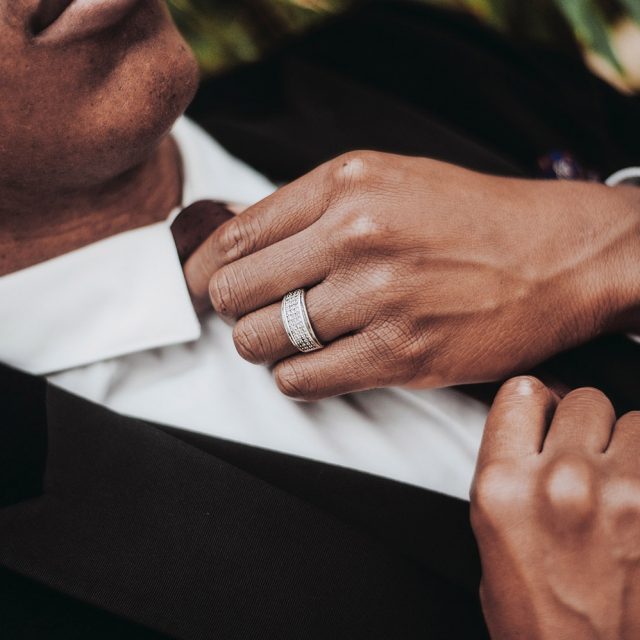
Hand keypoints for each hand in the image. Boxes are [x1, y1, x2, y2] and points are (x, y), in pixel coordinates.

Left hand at [185, 151, 639, 399]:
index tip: (196, 284)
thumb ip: (313, 206)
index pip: (236, 234)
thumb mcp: (388, 179)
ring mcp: (378, 299)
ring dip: (260, 346)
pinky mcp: (400, 356)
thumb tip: (240, 244)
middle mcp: (357, 236)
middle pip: (235, 290)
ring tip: (282, 339)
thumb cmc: (470, 218)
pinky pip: (303, 378)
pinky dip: (294, 377)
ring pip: (262, 340)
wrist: (555, 257)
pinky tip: (311, 364)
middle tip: (244, 314)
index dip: (202, 266)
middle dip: (229, 309)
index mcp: (347, 182)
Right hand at [471, 377, 639, 639]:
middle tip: (586, 463)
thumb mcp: (492, 539)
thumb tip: (537, 426)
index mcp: (502, 488)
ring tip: (623, 488)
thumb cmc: (543, 622)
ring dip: (629, 448)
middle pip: (582, 400)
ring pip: (634, 422)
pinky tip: (639, 501)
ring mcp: (622, 495)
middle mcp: (559, 483)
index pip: (521, 393)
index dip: (536, 404)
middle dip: (584, 427)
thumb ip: (510, 472)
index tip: (545, 416)